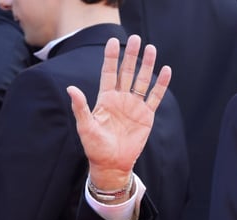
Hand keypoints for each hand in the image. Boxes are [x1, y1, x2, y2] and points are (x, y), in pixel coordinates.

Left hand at [67, 35, 171, 191]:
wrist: (111, 164)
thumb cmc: (95, 147)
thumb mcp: (85, 127)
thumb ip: (80, 107)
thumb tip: (71, 88)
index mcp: (105, 100)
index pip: (108, 73)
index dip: (110, 58)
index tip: (112, 41)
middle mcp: (120, 99)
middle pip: (127, 72)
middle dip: (131, 56)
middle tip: (135, 39)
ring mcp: (134, 106)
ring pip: (142, 81)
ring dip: (147, 65)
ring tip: (151, 48)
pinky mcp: (146, 115)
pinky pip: (155, 97)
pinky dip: (161, 85)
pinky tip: (166, 71)